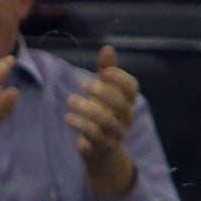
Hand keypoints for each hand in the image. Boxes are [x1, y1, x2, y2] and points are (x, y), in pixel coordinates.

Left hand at [65, 43, 139, 199]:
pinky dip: (83, 132)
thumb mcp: (105, 93)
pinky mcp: (102, 149)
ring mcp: (115, 134)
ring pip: (106, 122)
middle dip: (101, 93)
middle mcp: (126, 118)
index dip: (119, 78)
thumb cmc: (104, 114)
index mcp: (129, 102)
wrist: (103, 152)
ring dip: (86, 112)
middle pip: (120, 104)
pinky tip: (70, 122)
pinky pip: (94, 141)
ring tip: (69, 103)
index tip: (102, 72)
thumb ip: (107, 71)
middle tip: (81, 86)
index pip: (132, 87)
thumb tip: (107, 48)